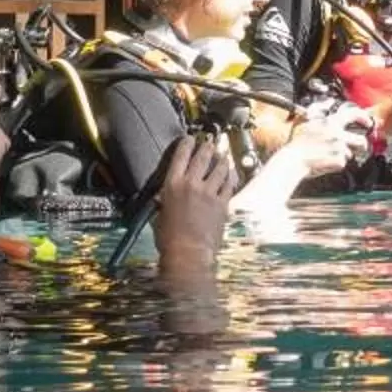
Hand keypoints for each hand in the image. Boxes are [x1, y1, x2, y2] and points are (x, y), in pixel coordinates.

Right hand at [145, 135, 239, 277]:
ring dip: (222, 159)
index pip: (181, 156)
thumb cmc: (168, 238)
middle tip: (211, 142)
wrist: (188, 252)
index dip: (187, 143)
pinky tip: (231, 174)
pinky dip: (231, 177)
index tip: (190, 138)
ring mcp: (210, 193)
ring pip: (220, 168)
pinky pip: (229, 185)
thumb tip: (166, 198)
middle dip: (208, 147)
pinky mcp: (223, 204)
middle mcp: (192, 184)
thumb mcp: (160, 214)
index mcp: (173, 184)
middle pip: (203, 157)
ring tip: (224, 156)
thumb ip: (166, 200)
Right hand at [282, 101, 366, 178]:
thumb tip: (330, 101)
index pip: (353, 115)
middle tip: (358, 146)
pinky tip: (326, 161)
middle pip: (361, 140)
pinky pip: (343, 163)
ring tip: (333, 154)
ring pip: (351, 153)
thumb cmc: (298, 141)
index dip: (364, 118)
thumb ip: (320, 107)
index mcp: (330, 122)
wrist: (293, 160)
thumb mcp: (306, 119)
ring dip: (345, 154)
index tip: (368, 122)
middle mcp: (337, 134)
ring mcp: (339, 149)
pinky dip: (336, 163)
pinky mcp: (338, 161)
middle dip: (361, 144)